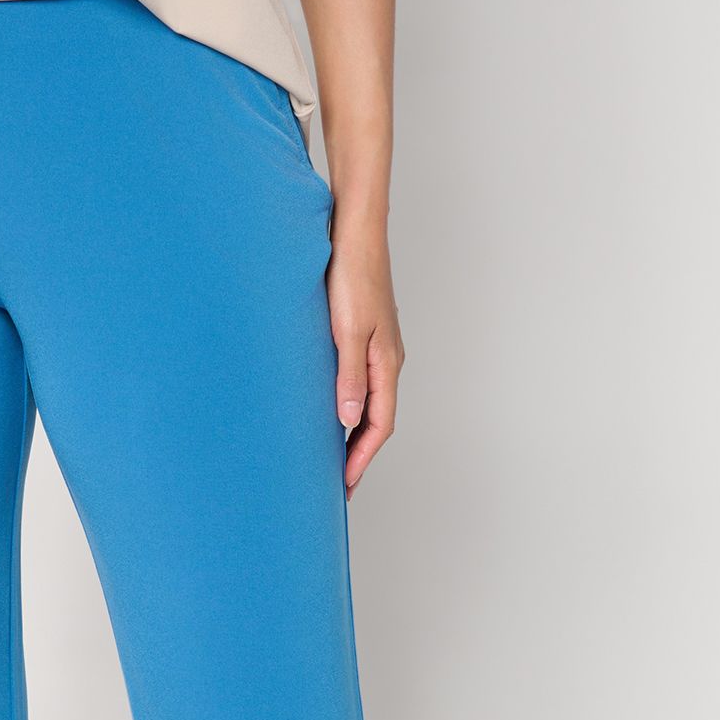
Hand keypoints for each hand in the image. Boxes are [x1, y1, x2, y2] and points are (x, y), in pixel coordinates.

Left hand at [328, 219, 402, 498]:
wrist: (356, 234)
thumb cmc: (352, 277)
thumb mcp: (347, 332)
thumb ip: (348, 377)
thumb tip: (348, 421)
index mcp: (387, 364)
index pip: (379, 425)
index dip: (362, 458)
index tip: (345, 484)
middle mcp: (387, 361)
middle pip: (377, 419)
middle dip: (359, 454)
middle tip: (339, 483)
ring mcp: (378, 349)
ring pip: (370, 403)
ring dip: (354, 433)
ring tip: (334, 457)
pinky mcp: (366, 337)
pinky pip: (361, 384)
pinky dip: (350, 406)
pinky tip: (332, 412)